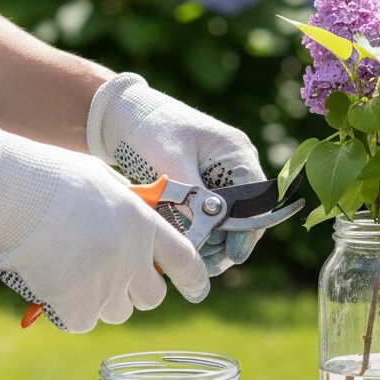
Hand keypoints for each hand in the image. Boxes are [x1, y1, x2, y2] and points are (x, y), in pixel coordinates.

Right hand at [0, 121, 208, 331]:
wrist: (7, 190)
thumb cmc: (51, 179)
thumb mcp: (106, 186)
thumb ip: (129, 214)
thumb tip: (139, 234)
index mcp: (144, 224)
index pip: (186, 261)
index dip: (194, 279)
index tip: (197, 290)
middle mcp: (132, 258)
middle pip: (151, 297)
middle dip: (136, 291)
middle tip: (110, 276)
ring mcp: (104, 284)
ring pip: (116, 312)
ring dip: (100, 301)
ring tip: (73, 272)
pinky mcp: (74, 304)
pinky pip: (82, 322)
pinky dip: (69, 312)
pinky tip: (52, 285)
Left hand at [87, 74, 267, 275]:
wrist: (123, 114)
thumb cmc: (149, 127)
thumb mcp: (171, 160)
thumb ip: (191, 195)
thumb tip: (203, 232)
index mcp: (236, 153)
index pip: (257, 198)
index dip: (249, 228)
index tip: (234, 253)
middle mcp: (234, 166)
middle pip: (246, 214)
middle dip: (229, 242)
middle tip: (208, 265)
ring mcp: (219, 178)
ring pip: (228, 220)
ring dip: (214, 242)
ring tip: (194, 260)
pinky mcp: (201, 187)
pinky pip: (209, 217)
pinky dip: (200, 233)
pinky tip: (186, 247)